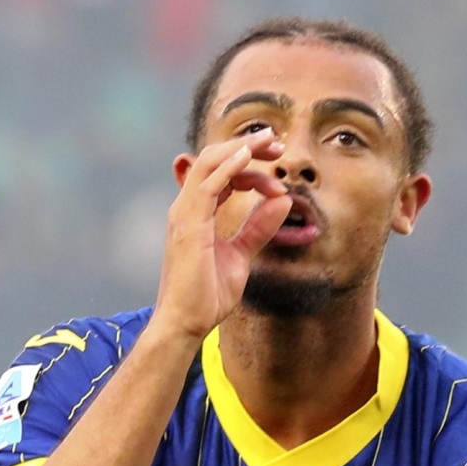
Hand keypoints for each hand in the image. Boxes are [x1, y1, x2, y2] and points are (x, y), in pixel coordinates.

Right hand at [153, 131, 293, 340]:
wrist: (185, 323)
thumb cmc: (206, 296)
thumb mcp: (241, 257)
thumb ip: (258, 229)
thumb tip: (282, 203)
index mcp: (196, 214)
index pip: (221, 174)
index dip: (249, 166)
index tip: (278, 175)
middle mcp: (186, 208)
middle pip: (213, 160)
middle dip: (245, 146)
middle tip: (277, 142)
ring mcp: (184, 214)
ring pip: (209, 163)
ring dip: (240, 148)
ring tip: (268, 142)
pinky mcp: (189, 224)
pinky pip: (208, 184)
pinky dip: (228, 166)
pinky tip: (249, 156)